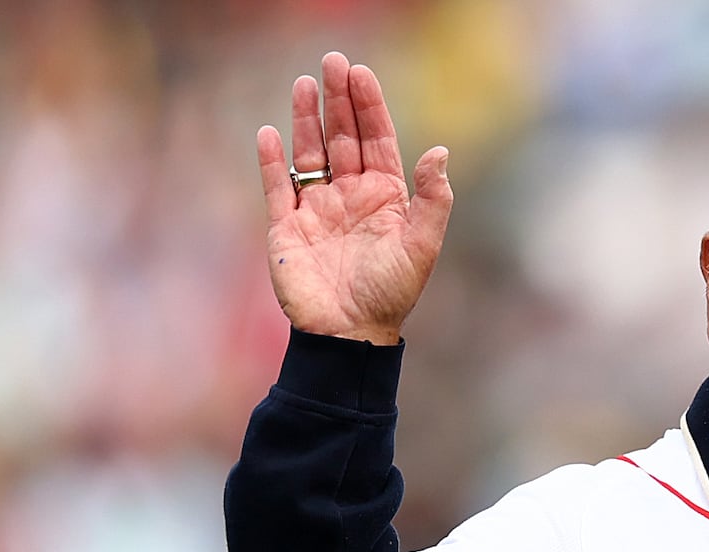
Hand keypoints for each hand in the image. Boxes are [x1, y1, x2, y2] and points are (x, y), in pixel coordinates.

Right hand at [257, 52, 453, 344]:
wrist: (349, 333)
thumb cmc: (390, 293)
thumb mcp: (422, 246)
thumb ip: (432, 199)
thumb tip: (438, 151)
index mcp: (384, 196)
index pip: (376, 140)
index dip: (369, 106)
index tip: (360, 73)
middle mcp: (350, 196)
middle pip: (342, 137)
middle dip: (337, 100)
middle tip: (331, 62)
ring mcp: (317, 210)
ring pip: (310, 154)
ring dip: (307, 119)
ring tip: (303, 84)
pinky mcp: (287, 228)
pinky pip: (277, 187)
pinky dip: (272, 161)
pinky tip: (270, 132)